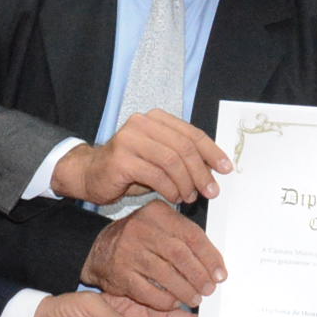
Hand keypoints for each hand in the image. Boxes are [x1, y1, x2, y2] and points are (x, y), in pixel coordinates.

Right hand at [52, 109, 231, 204]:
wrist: (90, 174)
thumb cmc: (130, 168)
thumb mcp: (160, 159)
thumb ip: (183, 157)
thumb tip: (215, 169)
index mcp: (156, 119)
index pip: (191, 133)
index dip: (212, 152)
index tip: (226, 169)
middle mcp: (142, 123)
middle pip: (184, 147)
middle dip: (202, 172)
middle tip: (211, 191)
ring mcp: (129, 139)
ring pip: (172, 161)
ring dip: (187, 182)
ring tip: (190, 197)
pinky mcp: (121, 159)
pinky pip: (156, 175)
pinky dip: (170, 189)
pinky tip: (174, 197)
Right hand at [82, 200, 225, 311]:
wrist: (99, 250)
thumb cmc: (138, 240)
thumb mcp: (160, 227)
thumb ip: (185, 238)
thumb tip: (215, 265)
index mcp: (157, 213)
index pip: (192, 235)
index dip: (210, 257)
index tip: (220, 273)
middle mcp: (141, 228)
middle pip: (180, 254)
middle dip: (199, 275)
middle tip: (210, 288)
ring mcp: (128, 251)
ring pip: (166, 274)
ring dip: (185, 290)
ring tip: (195, 298)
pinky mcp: (120, 273)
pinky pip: (148, 292)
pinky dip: (165, 300)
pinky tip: (174, 302)